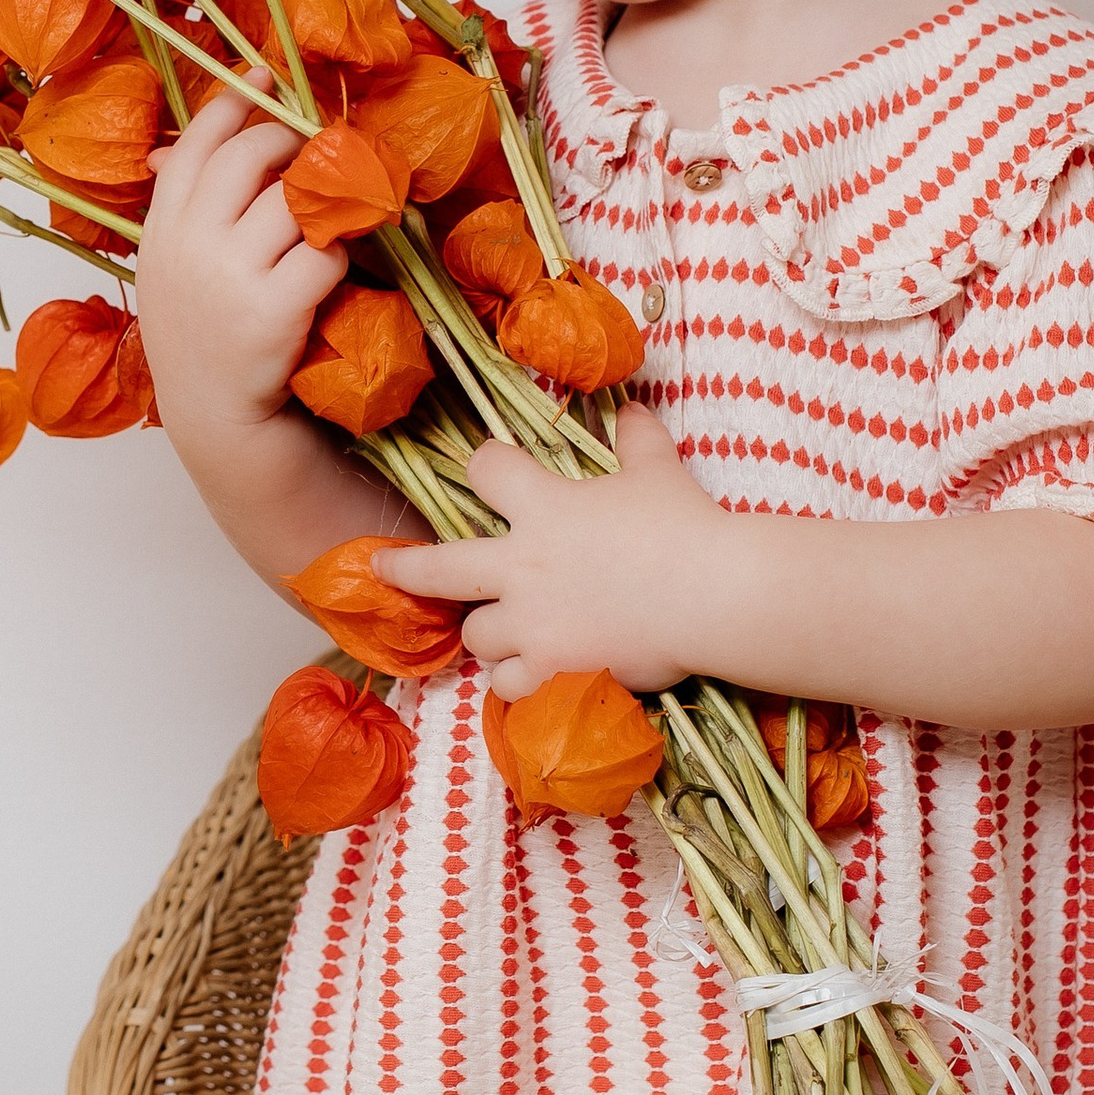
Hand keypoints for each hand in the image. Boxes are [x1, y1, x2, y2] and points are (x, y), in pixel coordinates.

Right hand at [138, 73, 342, 439]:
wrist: (214, 415)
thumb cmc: (199, 334)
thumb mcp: (169, 265)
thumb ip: (181, 207)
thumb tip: (175, 147)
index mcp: (162, 225)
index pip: (198, 141)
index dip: (235, 100)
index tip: (265, 73)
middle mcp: (189, 242)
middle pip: (250, 156)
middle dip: (291, 142)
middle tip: (313, 150)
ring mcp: (229, 275)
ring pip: (294, 200)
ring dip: (322, 198)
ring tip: (331, 208)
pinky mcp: (273, 309)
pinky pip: (324, 252)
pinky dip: (337, 252)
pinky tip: (330, 268)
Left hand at [384, 406, 732, 697]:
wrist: (711, 594)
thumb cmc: (684, 526)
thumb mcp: (658, 471)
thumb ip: (638, 440)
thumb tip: (634, 408)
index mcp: (541, 508)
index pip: (485, 471)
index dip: (485, 465)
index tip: (488, 468)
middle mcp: (519, 566)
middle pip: (437, 567)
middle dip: (404, 567)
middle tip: (383, 566)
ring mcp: (529, 623)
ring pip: (475, 635)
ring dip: (487, 631)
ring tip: (508, 631)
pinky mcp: (550, 670)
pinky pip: (507, 686)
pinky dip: (516, 682)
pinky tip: (531, 677)